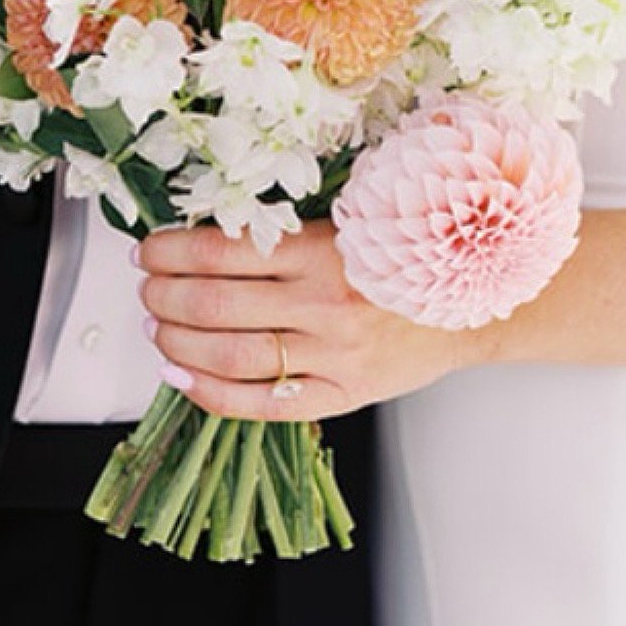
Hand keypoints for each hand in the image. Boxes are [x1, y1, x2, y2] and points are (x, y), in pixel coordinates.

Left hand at [137, 223, 481, 420]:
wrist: (479, 303)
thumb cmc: (412, 255)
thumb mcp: (356, 220)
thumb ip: (291, 226)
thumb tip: (211, 229)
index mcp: (324, 250)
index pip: (221, 250)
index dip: (170, 250)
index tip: (150, 250)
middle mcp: (324, 304)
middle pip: (213, 304)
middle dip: (162, 294)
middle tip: (146, 286)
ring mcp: (332, 356)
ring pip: (228, 355)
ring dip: (176, 340)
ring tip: (157, 325)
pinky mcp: (342, 395)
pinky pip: (260, 404)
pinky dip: (209, 393)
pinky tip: (181, 375)